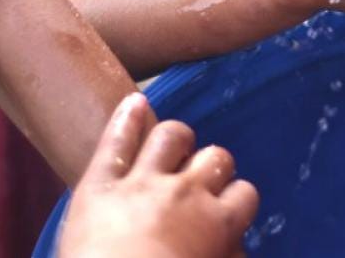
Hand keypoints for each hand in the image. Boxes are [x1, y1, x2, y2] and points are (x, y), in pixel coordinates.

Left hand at [59, 93, 258, 257]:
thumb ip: (225, 255)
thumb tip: (233, 249)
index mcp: (218, 225)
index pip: (244, 194)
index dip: (236, 199)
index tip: (226, 208)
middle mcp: (187, 193)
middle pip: (216, 158)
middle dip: (213, 166)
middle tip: (200, 182)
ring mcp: (142, 182)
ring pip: (172, 136)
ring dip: (177, 138)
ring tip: (175, 145)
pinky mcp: (100, 183)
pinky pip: (117, 141)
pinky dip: (127, 118)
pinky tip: (136, 103)